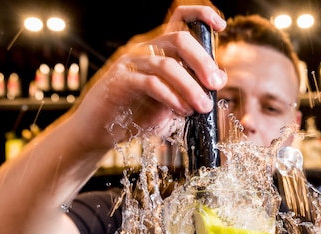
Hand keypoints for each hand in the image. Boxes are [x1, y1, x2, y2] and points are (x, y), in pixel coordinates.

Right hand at [71, 4, 226, 147]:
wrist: (100, 130)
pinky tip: (182, 109)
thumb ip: (193, 88)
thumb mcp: (172, 101)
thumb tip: (220, 78)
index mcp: (158, 49)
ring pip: (167, 64)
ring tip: (202, 107)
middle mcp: (144, 50)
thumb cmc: (135, 115)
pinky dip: (172, 97)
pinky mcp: (120, 81)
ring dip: (190, 87)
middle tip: (215, 84)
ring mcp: (130, 63)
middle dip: (203, 61)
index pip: (179, 18)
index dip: (201, 15)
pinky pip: (151, 83)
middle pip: (179, 39)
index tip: (220, 26)